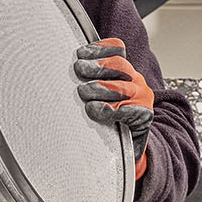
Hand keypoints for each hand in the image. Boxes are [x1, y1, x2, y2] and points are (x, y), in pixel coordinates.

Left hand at [74, 39, 154, 178]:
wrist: (125, 152)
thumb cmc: (105, 122)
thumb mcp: (96, 97)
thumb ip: (84, 82)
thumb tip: (57, 73)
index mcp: (123, 71)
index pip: (116, 49)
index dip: (99, 49)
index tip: (80, 53)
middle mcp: (135, 81)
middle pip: (119, 64)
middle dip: (96, 66)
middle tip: (79, 70)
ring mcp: (141, 99)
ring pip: (123, 86)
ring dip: (101, 87)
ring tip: (84, 93)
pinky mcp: (144, 117)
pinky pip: (130, 111)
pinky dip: (112, 110)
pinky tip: (96, 110)